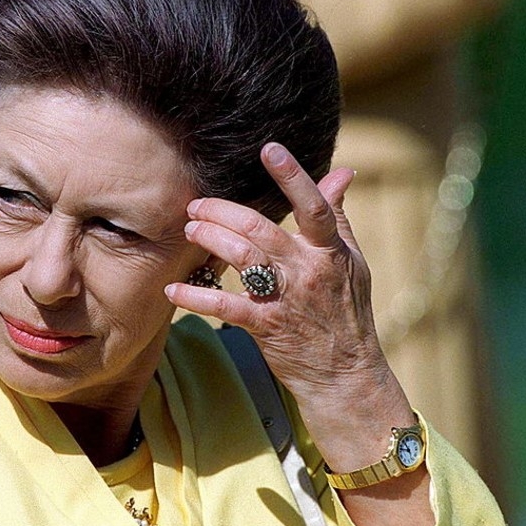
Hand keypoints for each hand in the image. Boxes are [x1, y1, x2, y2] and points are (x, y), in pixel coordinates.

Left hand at [166, 142, 414, 471]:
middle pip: (261, 230)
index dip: (293, 176)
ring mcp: (287, 300)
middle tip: (197, 205)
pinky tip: (173, 290)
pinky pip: (225, 306)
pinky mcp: (266, 327)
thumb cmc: (346, 315)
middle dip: (223, 212)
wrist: (345, 376)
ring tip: (190, 230)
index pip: (315, 207)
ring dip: (211, 240)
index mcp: (330, 252)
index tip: (269, 149)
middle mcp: (308, 272)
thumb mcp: (352, 263)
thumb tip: (344, 171)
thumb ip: (339, 218)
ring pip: (243, 259)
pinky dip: (196, 297)